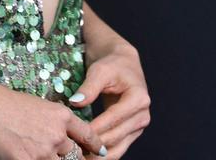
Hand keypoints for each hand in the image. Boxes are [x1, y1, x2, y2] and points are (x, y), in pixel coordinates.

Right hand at [0, 67, 106, 159]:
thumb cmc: (4, 102)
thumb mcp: (37, 106)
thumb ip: (51, 122)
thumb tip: (59, 135)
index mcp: (61, 115)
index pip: (87, 135)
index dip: (96, 146)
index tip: (101, 152)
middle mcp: (57, 133)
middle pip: (73, 155)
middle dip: (68, 157)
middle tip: (56, 153)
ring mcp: (43, 150)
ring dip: (49, 159)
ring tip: (33, 149)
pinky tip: (21, 156)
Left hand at [65, 43, 149, 158]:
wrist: (123, 65)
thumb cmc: (112, 65)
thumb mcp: (100, 71)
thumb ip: (89, 87)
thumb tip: (75, 102)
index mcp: (139, 98)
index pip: (114, 118)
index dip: (95, 128)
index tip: (76, 135)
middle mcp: (142, 115)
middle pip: (117, 136)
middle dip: (95, 145)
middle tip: (73, 149)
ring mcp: (138, 125)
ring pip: (118, 147)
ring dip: (99, 155)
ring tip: (79, 157)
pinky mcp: (132, 132)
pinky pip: (118, 148)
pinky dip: (103, 154)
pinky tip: (87, 156)